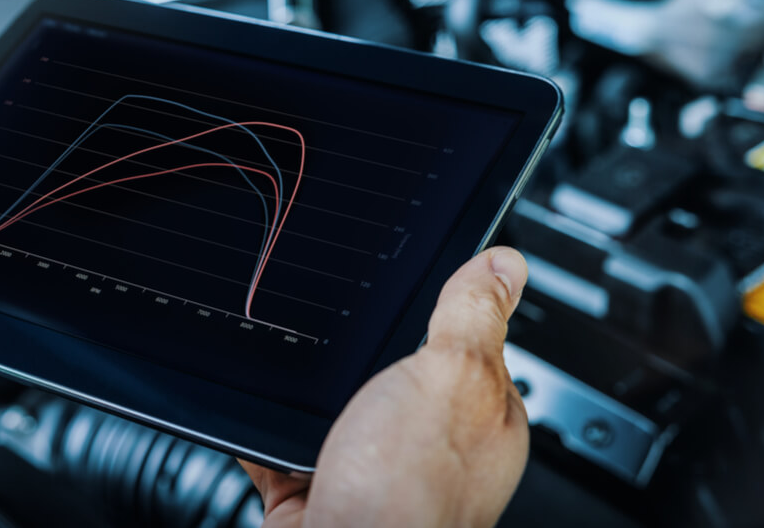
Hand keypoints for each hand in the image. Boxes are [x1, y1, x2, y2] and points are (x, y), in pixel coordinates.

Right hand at [240, 247, 530, 526]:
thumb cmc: (409, 499)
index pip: (473, 350)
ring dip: (312, 396)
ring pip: (339, 412)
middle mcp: (434, 453)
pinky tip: (256, 417)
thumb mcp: (452, 376)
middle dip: (365, 356)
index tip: (414, 284)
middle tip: (341, 332)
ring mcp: (375, 478)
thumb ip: (475, 317)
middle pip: (397, 376)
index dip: (445, 317)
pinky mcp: (320, 499)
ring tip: (296, 375)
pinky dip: (265, 436)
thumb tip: (507, 263)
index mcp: (483, 420)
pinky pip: (285, 452)